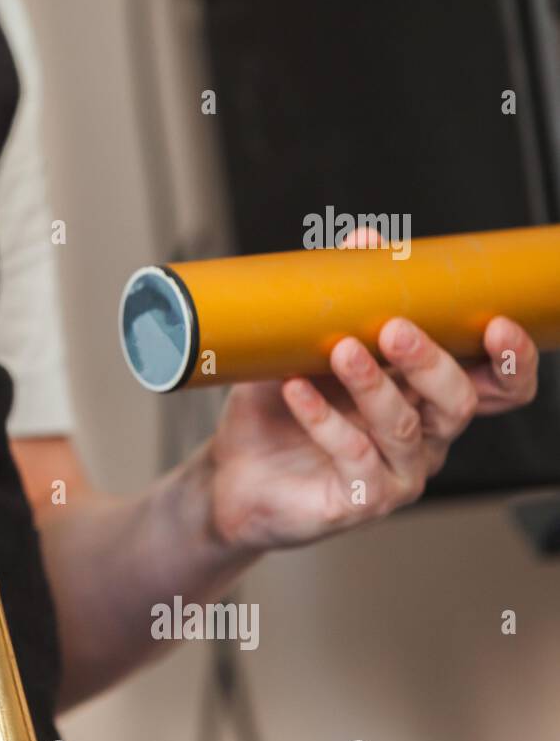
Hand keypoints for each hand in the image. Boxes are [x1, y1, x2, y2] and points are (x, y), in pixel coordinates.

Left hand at [205, 315, 538, 550]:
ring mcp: (396, 472)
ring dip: (373, 385)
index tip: (496, 322)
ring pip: (405, 427)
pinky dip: (325, 420)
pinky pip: (354, 456)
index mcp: (425, 398)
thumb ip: (341, 301)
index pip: (497, 385)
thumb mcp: (305, 348)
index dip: (511, 360)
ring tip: (339, 351)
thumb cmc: (278, 411)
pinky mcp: (361, 500)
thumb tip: (364, 240)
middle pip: (459, 402)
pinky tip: (296, 391)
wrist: (231, 473)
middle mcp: (423, 437)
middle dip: (431, 362)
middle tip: (395, 328)